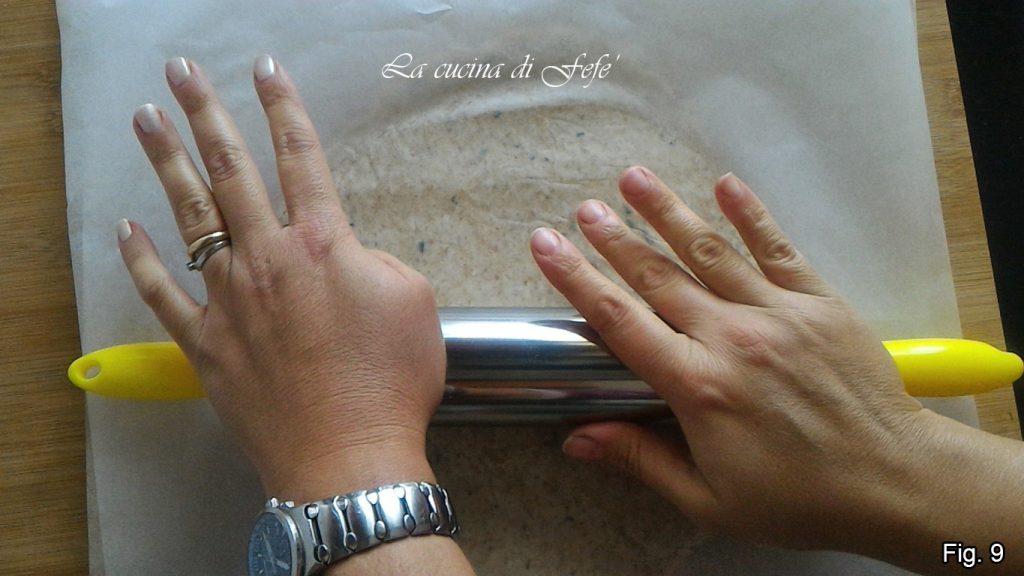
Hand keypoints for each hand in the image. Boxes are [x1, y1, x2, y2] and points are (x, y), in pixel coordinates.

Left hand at [118, 56, 443, 501]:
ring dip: (165, 162)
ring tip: (145, 119)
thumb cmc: (390, 382)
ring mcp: (230, 300)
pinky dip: (140, 259)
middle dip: (205, 112)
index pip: (300, 156)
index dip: (282, 107)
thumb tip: (347, 257)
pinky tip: (125, 228)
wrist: (348, 456)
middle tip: (181, 71)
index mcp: (324, 244)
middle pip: (230, 170)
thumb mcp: (414, 302)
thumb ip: (377, 260)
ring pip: (190, 217)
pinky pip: (161, 293)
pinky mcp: (205, 343)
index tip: (264, 69)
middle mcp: (269, 259)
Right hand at [529, 167, 930, 551]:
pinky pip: (778, 249)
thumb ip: (641, 459)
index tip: (546, 245)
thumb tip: (576, 439)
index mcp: (697, 386)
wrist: (893, 481)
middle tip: (584, 208)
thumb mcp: (709, 500)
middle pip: (659, 276)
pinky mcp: (819, 302)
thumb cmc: (798, 499)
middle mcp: (731, 338)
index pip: (621, 321)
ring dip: (668, 212)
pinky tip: (725, 183)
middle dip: (615, 238)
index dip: (577, 279)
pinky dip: (750, 214)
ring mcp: (778, 313)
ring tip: (634, 177)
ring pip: (710, 252)